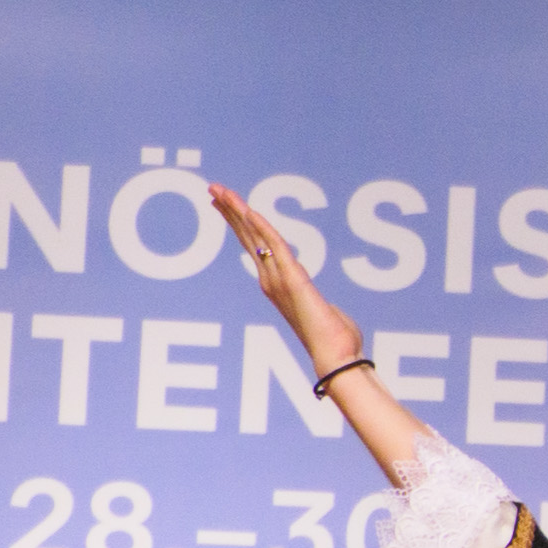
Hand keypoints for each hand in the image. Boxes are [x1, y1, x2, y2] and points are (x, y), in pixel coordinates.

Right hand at [212, 184, 365, 373]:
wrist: (335, 358)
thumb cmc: (333, 340)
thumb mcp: (320, 312)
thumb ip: (315, 305)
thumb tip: (322, 308)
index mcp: (277, 284)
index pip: (255, 246)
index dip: (241, 224)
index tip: (227, 204)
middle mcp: (271, 279)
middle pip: (247, 237)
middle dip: (230, 211)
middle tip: (213, 189)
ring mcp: (279, 279)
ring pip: (255, 237)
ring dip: (238, 211)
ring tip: (220, 191)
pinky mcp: (293, 280)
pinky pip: (275, 247)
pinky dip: (262, 227)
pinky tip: (250, 211)